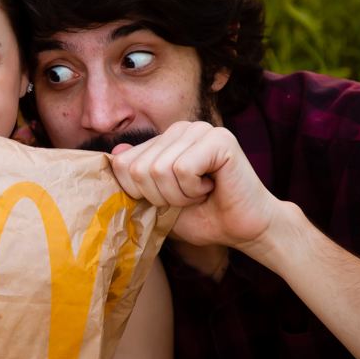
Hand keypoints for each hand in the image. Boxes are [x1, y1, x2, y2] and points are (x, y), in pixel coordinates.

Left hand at [111, 121, 280, 251]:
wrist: (243, 230)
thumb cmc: (203, 216)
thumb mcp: (159, 202)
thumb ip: (137, 180)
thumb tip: (116, 152)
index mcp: (164, 141)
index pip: (122, 163)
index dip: (139, 194)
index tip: (168, 199)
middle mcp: (180, 129)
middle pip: (138, 169)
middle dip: (160, 197)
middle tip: (188, 198)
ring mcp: (199, 130)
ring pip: (159, 169)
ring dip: (179, 196)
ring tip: (201, 193)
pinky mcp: (218, 138)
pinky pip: (182, 169)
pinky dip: (193, 189)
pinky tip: (212, 187)